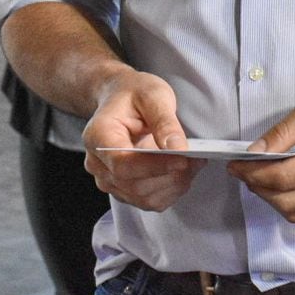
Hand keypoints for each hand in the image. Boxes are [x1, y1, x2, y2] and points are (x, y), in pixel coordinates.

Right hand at [82, 71, 204, 211]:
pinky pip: (148, 201)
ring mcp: (108, 179)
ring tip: (193, 164)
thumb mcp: (153, 94)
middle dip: (170, 176)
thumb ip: (164, 121)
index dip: (155, 166)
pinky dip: (170, 191)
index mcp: (98, 136)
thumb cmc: (133, 94)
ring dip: (173, 185)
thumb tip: (178, 148)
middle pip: (134, 186)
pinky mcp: (122, 189)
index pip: (123, 164)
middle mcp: (98, 164)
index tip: (183, 159)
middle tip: (197, 159)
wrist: (119, 99)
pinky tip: (181, 172)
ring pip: (143, 198)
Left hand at [227, 77, 294, 222]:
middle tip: (244, 168)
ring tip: (261, 174)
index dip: (252, 174)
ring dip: (273, 197)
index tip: (234, 164)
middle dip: (258, 187)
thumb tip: (254, 152)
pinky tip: (285, 180)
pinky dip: (292, 201)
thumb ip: (284, 131)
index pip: (282, 179)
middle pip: (286, 201)